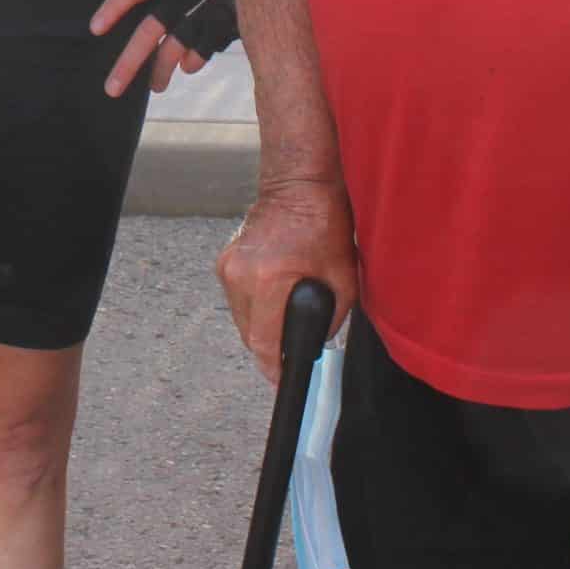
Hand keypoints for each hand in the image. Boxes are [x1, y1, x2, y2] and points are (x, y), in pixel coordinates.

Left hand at [92, 0, 204, 94]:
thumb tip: (117, 11)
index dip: (114, 7)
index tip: (94, 29)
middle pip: (150, 30)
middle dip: (129, 63)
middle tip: (111, 89)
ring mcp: (206, 9)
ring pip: (174, 50)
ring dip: (160, 72)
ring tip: (154, 86)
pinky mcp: (226, 24)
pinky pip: (201, 52)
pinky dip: (191, 63)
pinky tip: (186, 67)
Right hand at [217, 182, 357, 384]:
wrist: (299, 187)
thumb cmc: (325, 225)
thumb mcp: (344, 280)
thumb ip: (330, 320)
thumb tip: (316, 344)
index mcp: (269, 280)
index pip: (263, 342)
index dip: (274, 368)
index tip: (282, 381)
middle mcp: (241, 275)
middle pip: (248, 336)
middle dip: (269, 350)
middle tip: (290, 356)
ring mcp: (228, 267)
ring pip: (240, 320)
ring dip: (261, 328)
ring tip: (285, 322)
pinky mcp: (225, 260)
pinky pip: (238, 300)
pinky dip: (255, 307)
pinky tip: (274, 299)